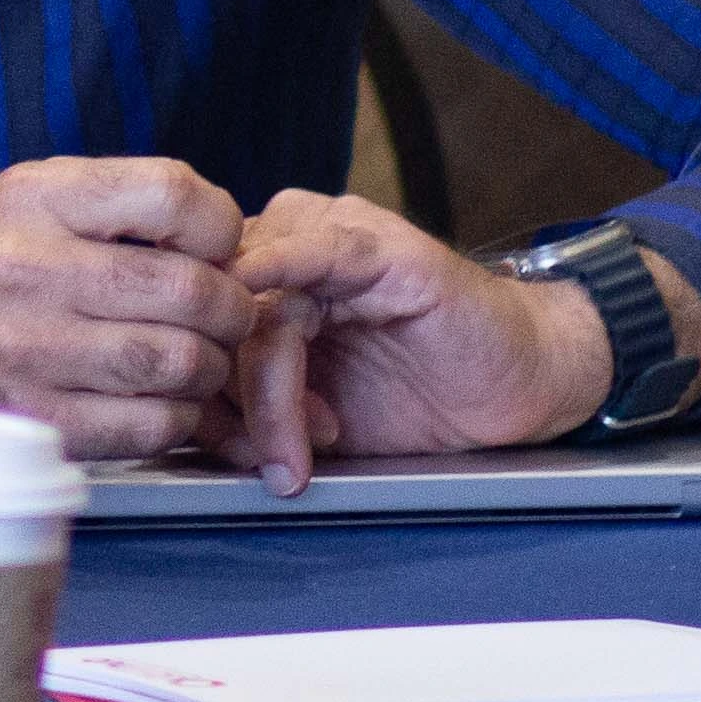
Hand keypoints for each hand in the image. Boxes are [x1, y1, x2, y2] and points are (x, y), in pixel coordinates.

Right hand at [0, 157, 259, 459]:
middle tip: (221, 313)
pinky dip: (176, 414)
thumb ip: (123, 202)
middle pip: (192, 289)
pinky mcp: (37, 421)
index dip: (219, 225)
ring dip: (208, 365)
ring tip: (188, 354)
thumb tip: (238, 246)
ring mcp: (28, 352)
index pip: (173, 194)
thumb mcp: (30, 198)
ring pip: (182, 363)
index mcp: (32, 198)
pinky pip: (154, 425)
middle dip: (229, 306)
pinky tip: (154, 396)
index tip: (212, 247)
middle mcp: (25, 270)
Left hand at [218, 192, 700, 488]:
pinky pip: (313, 253)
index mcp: (256, 276)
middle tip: (265, 463)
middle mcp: (283, 245)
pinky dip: (281, 284)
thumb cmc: (418, 399)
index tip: (221, 455)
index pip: (190, 322)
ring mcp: (330, 239)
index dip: (196, 392)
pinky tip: (270, 331)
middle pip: (215, 315)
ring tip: (305, 449)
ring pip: (260, 303)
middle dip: (232, 401)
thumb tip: (182, 430)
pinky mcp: (379, 246)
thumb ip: (249, 408)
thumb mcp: (315, 416)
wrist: (518, 386)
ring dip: (273, 388)